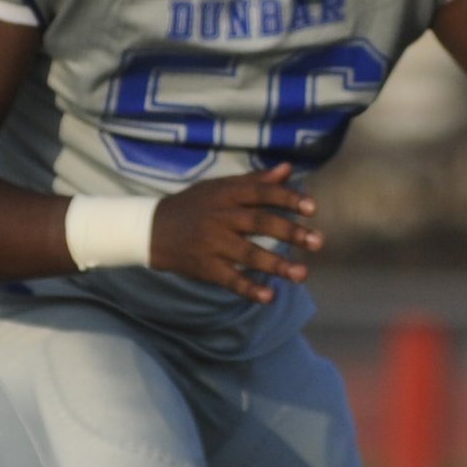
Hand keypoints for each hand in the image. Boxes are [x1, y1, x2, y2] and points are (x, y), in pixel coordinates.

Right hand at [149, 163, 322, 304]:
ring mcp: (211, 243)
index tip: (313, 208)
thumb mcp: (219, 187)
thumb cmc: (193, 205)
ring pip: (248, 254)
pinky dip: (249, 288)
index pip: (262, 194)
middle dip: (291, 232)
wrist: (148, 228)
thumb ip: (255, 181)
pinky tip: (270, 296)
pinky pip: (229, 279)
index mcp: (227, 194)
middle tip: (319, 242)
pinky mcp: (203, 266)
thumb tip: (288, 169)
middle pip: (260, 223)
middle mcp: (220, 217)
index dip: (288, 199)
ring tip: (303, 274)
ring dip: (277, 265)